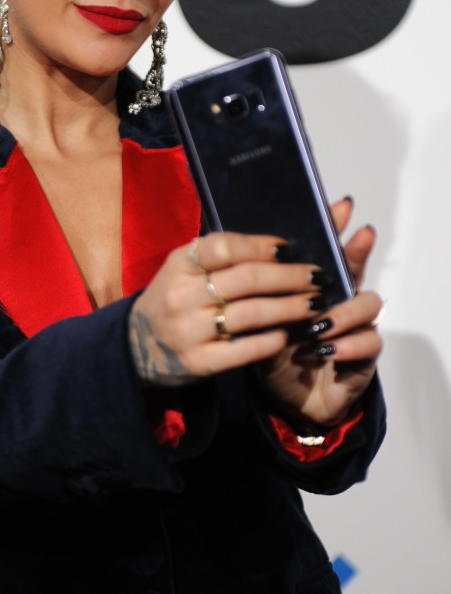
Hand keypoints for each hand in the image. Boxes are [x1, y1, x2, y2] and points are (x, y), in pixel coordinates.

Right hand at [129, 228, 333, 386]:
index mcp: (179, 263)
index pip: (223, 246)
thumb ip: (223, 256)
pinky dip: (272, 340)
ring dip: (290, 307)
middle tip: (318, 277)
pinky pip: (245, 350)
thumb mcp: (185, 269)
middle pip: (246, 279)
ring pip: (252, 313)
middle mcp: (182, 294)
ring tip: (315, 303)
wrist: (138, 346)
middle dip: (289, 277)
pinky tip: (289, 333)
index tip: (289, 249)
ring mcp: (188, 330)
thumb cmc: (175, 297)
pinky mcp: (198, 362)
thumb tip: (279, 246)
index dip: (260, 246)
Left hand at [256, 197, 383, 426]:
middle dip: (352, 256)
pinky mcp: (362, 359)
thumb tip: (232, 245)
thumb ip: (251, 284)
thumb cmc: (268, 347)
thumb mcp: (254, 313)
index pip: (327, 247)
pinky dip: (347, 344)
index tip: (341, 205)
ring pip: (369, 305)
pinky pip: (369, 344)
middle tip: (337, 255)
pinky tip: (326, 347)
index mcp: (311, 283)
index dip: (336, 227)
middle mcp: (337, 299)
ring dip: (342, 310)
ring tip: (317, 321)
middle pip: (353, 269)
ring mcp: (354, 327)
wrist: (280, 396)